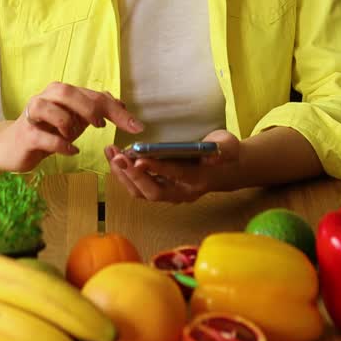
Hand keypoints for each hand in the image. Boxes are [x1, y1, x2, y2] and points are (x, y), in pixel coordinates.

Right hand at [0, 82, 143, 171]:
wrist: (13, 147)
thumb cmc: (47, 131)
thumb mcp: (75, 120)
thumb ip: (94, 110)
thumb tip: (120, 104)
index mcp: (62, 93)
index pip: (93, 96)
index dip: (117, 110)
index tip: (136, 126)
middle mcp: (46, 98)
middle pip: (68, 93)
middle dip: (90, 108)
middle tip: (100, 125)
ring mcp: (33, 116)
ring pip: (51, 109)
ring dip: (68, 123)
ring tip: (74, 136)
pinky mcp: (26, 135)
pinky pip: (43, 137)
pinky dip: (60, 145)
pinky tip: (71, 151)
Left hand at [103, 130, 239, 202]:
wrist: (224, 169)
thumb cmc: (224, 153)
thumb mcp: (228, 145)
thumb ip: (223, 149)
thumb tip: (212, 155)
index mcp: (197, 179)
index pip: (175, 175)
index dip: (157, 168)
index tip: (139, 158)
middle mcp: (181, 192)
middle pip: (152, 191)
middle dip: (132, 175)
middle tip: (118, 156)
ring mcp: (170, 194)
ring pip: (141, 192)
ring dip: (123, 175)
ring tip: (111, 154)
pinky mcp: (160, 191)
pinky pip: (138, 188)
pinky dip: (125, 174)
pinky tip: (116, 158)